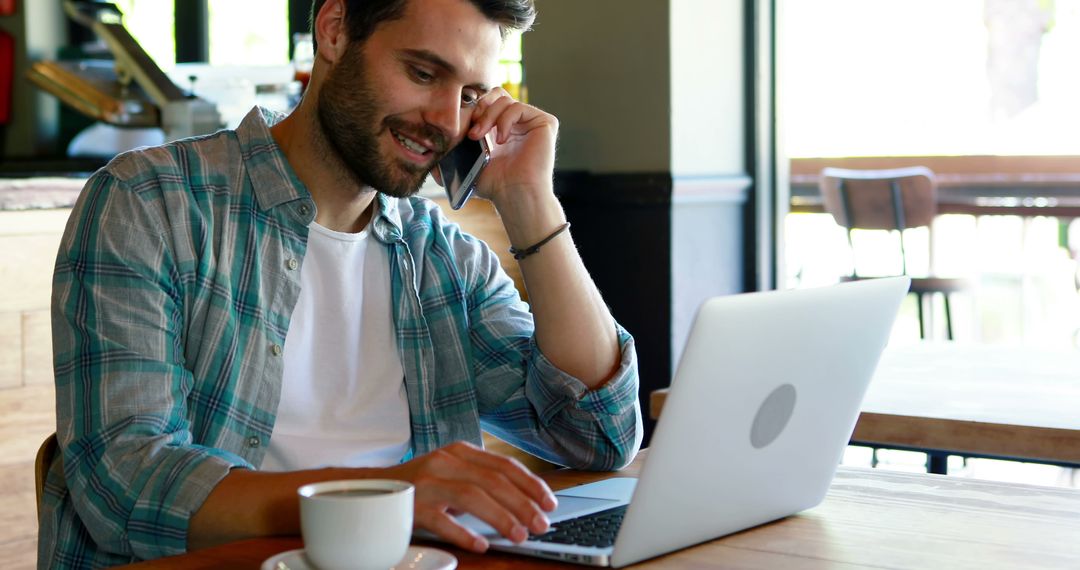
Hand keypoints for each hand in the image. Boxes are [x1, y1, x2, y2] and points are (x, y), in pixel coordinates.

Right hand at [384, 441, 557, 551]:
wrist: (370, 488)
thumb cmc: (420, 485)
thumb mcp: (452, 474)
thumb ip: (481, 482)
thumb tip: (523, 504)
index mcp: (460, 452)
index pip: (504, 465)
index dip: (531, 484)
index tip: (549, 502)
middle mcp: (445, 462)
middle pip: (493, 481)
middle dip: (522, 504)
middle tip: (541, 524)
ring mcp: (427, 482)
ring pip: (472, 496)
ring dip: (501, 517)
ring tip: (520, 535)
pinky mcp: (412, 504)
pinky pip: (441, 520)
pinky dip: (464, 533)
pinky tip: (481, 544)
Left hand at [459, 88, 558, 207]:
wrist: (515, 196)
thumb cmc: (496, 186)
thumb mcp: (468, 166)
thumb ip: (452, 157)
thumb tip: (431, 161)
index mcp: (504, 128)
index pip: (488, 102)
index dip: (473, 110)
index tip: (463, 130)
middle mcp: (520, 123)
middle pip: (497, 95)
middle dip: (479, 109)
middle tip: (471, 132)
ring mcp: (533, 122)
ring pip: (505, 100)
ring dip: (488, 117)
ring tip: (481, 138)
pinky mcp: (545, 123)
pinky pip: (519, 107)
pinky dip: (505, 120)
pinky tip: (502, 140)